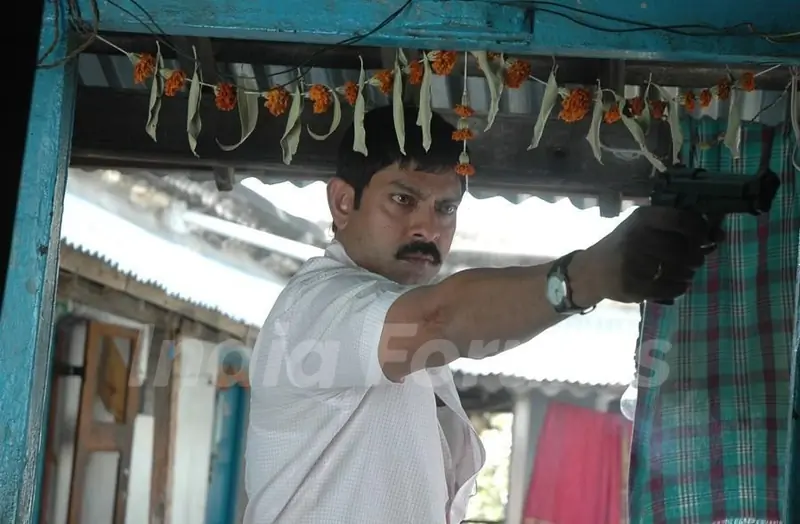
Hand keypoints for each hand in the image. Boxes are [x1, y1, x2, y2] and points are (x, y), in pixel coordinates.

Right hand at [576, 207, 721, 303]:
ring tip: (684, 273)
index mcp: (643, 218)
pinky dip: (679, 288)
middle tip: (695, 260)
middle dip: (696, 257)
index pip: (682, 219)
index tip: (705, 238)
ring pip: (679, 270)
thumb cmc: (625, 245)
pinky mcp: (633, 285)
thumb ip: (676, 228)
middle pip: (683, 248)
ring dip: (688, 273)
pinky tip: (676, 285)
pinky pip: (669, 288)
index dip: (701, 230)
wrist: (592, 270)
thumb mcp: (643, 228)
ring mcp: (633, 263)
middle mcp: (637, 237)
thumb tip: (719, 234)